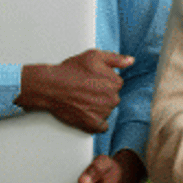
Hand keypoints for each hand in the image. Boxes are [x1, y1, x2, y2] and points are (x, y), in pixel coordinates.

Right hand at [17, 48, 132, 132]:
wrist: (51, 86)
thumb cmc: (71, 70)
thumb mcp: (95, 56)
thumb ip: (116, 59)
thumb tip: (131, 61)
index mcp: (115, 82)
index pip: (116, 84)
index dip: (103, 81)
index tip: (92, 80)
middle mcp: (112, 99)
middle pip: (111, 98)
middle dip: (101, 95)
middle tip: (85, 90)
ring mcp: (103, 113)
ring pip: (106, 111)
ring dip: (98, 107)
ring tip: (82, 100)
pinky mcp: (93, 124)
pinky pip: (102, 126)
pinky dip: (95, 122)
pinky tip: (86, 113)